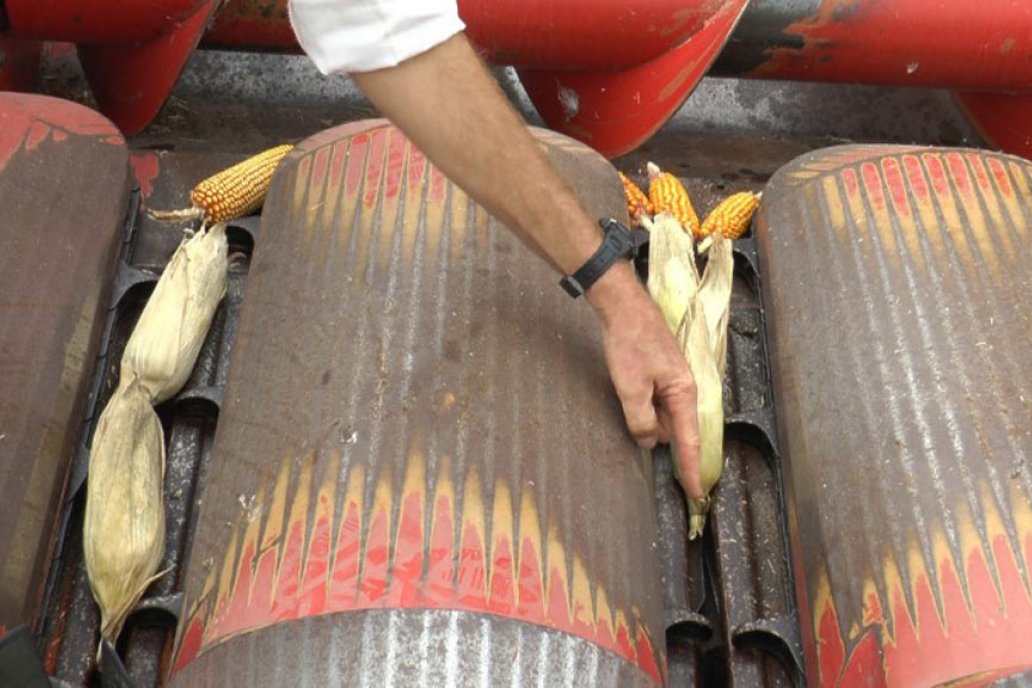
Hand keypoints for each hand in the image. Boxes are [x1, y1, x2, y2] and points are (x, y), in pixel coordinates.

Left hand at [588, 264, 701, 499]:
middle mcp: (685, 388)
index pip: (689, 442)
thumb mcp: (630, 389)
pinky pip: (657, 400)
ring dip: (649, 420)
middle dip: (662, 440)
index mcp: (684, 393)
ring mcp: (673, 379)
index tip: (697, 493)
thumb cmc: (630, 343)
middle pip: (676, 429)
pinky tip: (630, 397)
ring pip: (664, 414)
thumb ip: (641, 420)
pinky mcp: (661, 372)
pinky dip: (645, 407)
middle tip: (645, 433)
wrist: (623, 306)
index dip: (691, 469)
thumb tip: (650, 442)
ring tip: (629, 394)